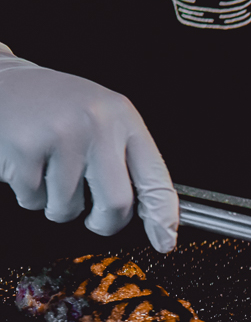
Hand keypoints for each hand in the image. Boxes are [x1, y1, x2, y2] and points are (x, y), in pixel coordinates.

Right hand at [0, 50, 178, 250]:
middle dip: (105, 223)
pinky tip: (27, 166)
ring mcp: (60, 135)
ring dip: (57, 206)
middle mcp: (97, 124)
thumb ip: (125, 157)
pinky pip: (33, 199)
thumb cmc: (56, 106)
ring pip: (68, 208)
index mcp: (123, 118)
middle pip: (116, 203)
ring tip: (49, 174)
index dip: (163, 216)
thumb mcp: (102, 117)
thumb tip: (152, 210)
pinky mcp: (24, 147)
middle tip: (95, 220)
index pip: (155, 176)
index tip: (165, 240)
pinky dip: (29, 195)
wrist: (2, 81)